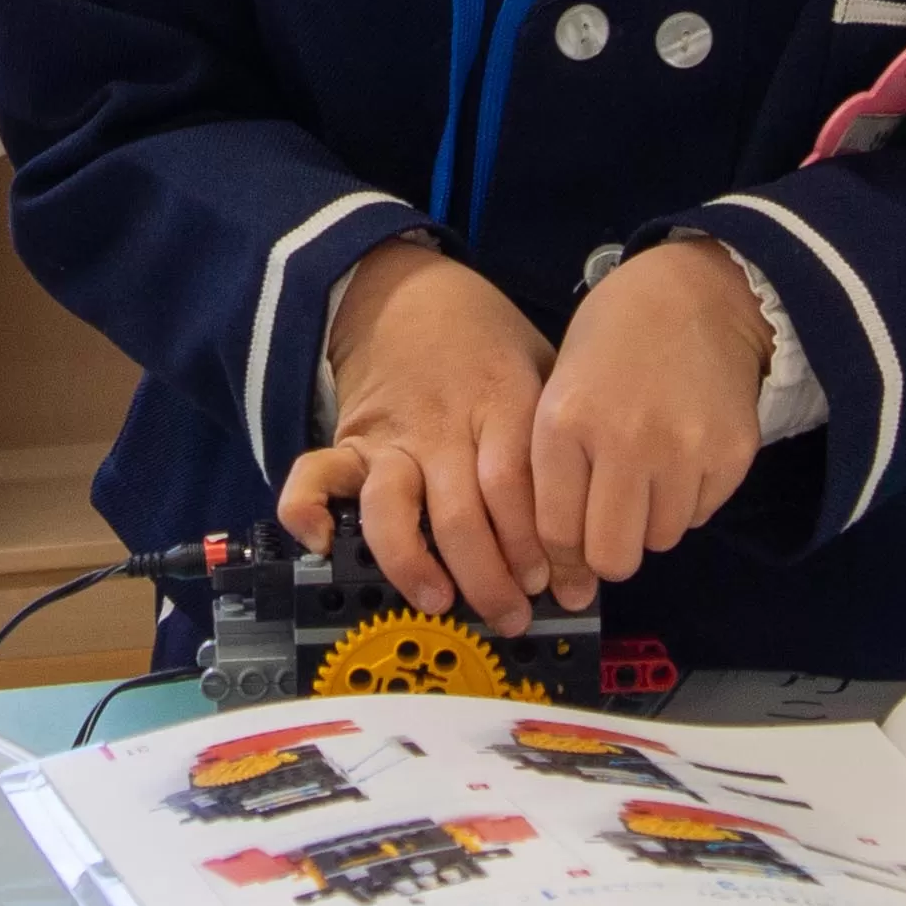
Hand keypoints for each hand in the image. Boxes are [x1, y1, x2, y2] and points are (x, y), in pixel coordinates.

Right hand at [275, 240, 555, 632]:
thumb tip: (598, 518)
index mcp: (501, 402)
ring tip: (438, 601)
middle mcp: (444, 425)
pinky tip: (319, 546)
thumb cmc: (488, 343)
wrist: (407, 291)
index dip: (538, 543)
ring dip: (413, 563)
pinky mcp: (350, 443)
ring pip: (393, 508)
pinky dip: (307, 510)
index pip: (517, 485)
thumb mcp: (544, 366)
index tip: (560, 584)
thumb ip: (561, 434)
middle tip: (514, 615)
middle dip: (489, 576)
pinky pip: (315, 476)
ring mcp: (391, 436)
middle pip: (462, 514)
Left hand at [530, 239, 771, 608]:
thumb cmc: (613, 339)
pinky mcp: (732, 454)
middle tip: (610, 527)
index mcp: (566, 422)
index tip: (569, 557)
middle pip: (612, 556)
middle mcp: (625, 440)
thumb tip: (560, 565)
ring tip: (647, 476)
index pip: (557, 533)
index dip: (561, 558)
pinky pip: (701, 515)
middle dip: (607, 554)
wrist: (698, 294)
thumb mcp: (559, 389)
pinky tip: (681, 457)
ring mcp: (685, 449)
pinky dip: (688, 500)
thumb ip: (552, 469)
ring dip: (650, 524)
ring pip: (660, 540)